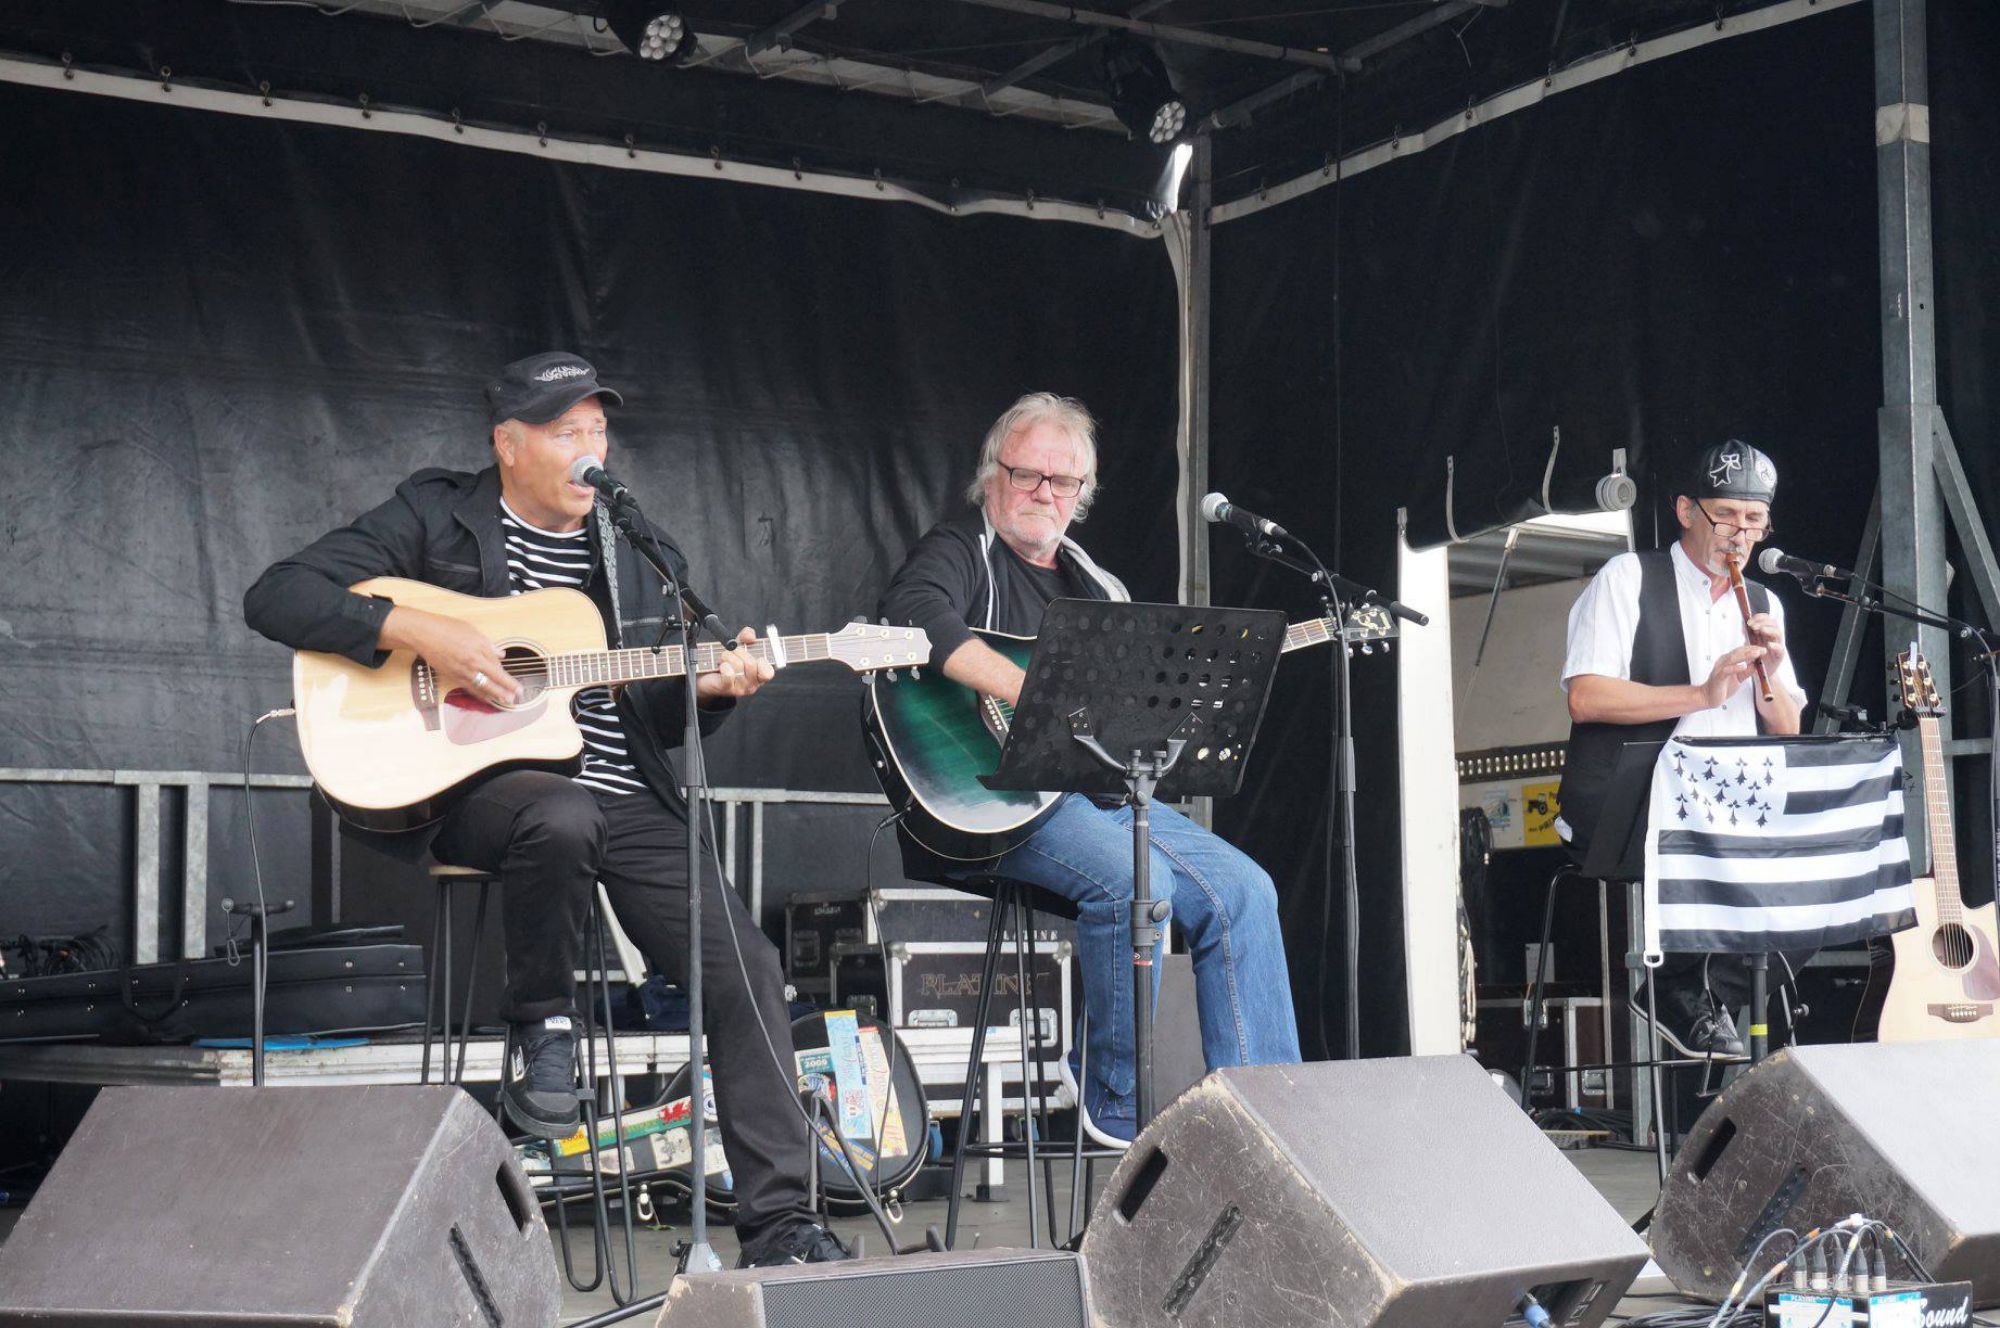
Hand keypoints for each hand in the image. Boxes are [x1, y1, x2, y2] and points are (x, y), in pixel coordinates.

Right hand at [383, 606, 519, 704]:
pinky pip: (468, 688)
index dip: (508, 680)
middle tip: (515, 700)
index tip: (518, 687)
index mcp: (478, 650)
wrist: (423, 633)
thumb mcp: (472, 631)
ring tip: (504, 702)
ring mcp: (461, 671)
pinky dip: (478, 694)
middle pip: (492, 681)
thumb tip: (500, 654)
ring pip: (480, 687)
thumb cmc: (447, 628)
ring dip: (493, 696)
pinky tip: (485, 698)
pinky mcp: (451, 676)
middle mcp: (471, 663)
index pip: (498, 669)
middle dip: (505, 692)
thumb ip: (488, 644)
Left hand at [694, 626, 774, 702]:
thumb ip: (746, 637)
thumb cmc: (727, 661)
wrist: (708, 674)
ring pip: (738, 666)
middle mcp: (753, 683)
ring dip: (728, 656)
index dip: (763, 662)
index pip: (768, 672)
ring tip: (724, 658)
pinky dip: (724, 666)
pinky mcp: (727, 689)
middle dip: (739, 652)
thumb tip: (750, 635)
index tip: (757, 656)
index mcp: (759, 674)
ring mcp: (741, 688)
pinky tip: (721, 666)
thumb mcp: (739, 646)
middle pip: (751, 664)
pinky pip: (728, 674)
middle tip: (733, 651)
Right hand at [1700, 643, 1766, 708]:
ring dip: (1745, 655)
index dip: (1752, 649)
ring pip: (1733, 659)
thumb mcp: (1738, 678)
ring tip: (1756, 654)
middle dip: (1751, 650)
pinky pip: (1727, 670)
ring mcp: (1720, 669)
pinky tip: (1743, 666)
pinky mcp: (1718, 677)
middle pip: (1738, 652)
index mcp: (1727, 661)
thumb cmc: (1722, 687)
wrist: (1708, 697)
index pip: (1741, 651)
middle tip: (1763, 649)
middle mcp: (1723, 662)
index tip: (1763, 649)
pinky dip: (1735, 668)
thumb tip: (1757, 666)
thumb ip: (1746, 672)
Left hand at [1743, 612, 1786, 673]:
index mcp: (1766, 632)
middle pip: (1773, 623)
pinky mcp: (1780, 656)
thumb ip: (1748, 634)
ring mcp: (1778, 645)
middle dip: (1763, 622)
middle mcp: (1773, 637)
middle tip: (1752, 626)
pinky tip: (1768, 645)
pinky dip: (1775, 645)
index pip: (1766, 619)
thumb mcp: (1750, 643)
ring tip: (1761, 630)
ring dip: (1769, 630)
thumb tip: (1743, 623)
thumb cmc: (1755, 657)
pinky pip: (1780, 649)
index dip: (1758, 618)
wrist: (1761, 673)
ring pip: (1778, 633)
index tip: (1748, 622)